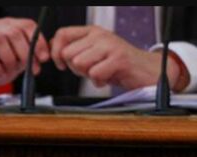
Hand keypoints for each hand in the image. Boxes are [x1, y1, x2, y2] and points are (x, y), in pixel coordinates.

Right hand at [0, 17, 49, 91]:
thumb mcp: (14, 62)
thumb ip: (27, 58)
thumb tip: (41, 58)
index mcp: (7, 26)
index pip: (26, 26)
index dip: (38, 41)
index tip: (43, 58)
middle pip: (14, 32)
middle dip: (24, 53)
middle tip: (25, 68)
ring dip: (8, 59)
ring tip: (7, 70)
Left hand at [50, 25, 186, 90]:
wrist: (147, 70)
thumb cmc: (118, 64)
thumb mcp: (93, 54)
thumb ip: (75, 50)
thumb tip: (53, 49)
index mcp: (92, 32)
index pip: (62, 34)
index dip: (55, 52)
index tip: (60, 64)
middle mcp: (100, 35)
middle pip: (68, 53)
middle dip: (74, 68)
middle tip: (90, 70)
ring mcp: (110, 46)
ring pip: (79, 63)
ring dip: (87, 74)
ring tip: (101, 73)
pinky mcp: (119, 59)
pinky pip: (94, 74)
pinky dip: (99, 82)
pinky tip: (108, 78)